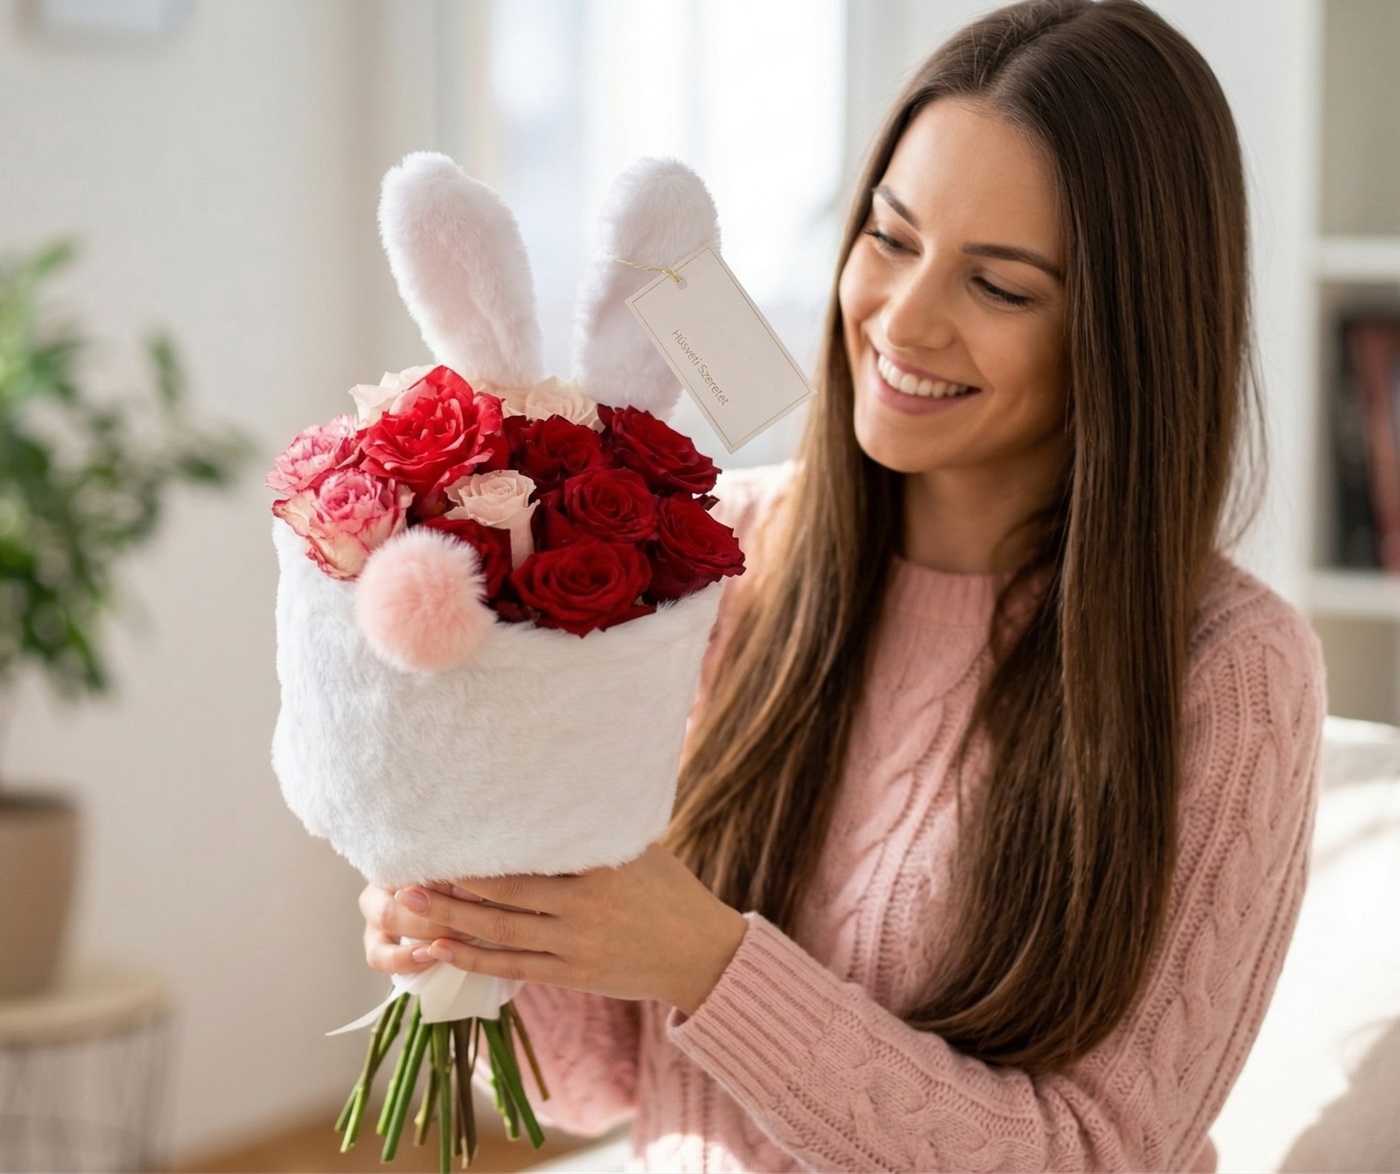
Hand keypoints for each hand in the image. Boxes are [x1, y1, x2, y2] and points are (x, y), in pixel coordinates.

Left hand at [363, 843, 748, 1014]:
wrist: (701, 953)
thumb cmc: (668, 890)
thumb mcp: (637, 849)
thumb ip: (593, 831)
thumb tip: (549, 792)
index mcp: (598, 868)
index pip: (529, 853)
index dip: (483, 847)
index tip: (446, 831)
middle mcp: (583, 908)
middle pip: (503, 895)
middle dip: (453, 884)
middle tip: (408, 871)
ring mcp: (575, 946)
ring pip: (500, 933)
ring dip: (451, 919)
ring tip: (412, 905)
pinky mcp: (572, 976)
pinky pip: (513, 967)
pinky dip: (474, 958)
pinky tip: (442, 949)